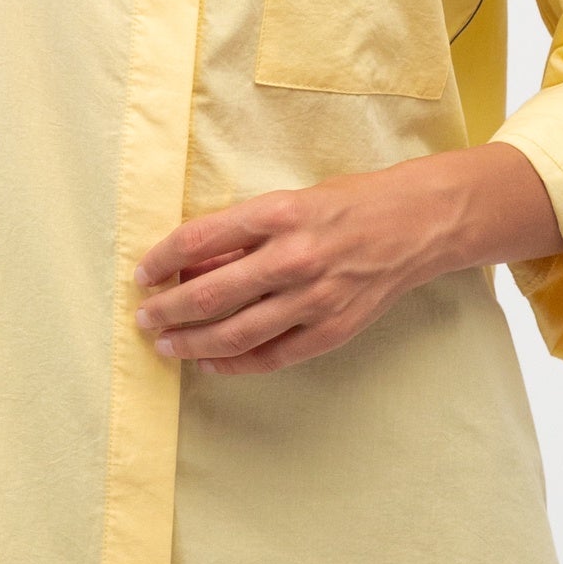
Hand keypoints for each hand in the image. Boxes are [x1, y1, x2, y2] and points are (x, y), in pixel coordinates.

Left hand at [132, 143, 560, 374]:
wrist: (419, 222)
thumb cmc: (350, 203)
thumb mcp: (293, 199)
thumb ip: (246, 232)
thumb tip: (193, 265)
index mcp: (279, 212)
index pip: (199, 239)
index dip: (162, 260)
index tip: (143, 274)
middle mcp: (294, 256)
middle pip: (211, 293)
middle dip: (168, 311)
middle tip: (145, 319)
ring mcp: (316, 298)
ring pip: (236, 333)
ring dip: (193, 344)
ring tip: (167, 346)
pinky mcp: (333, 328)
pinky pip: (273, 356)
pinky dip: (236, 364)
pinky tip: (212, 363)